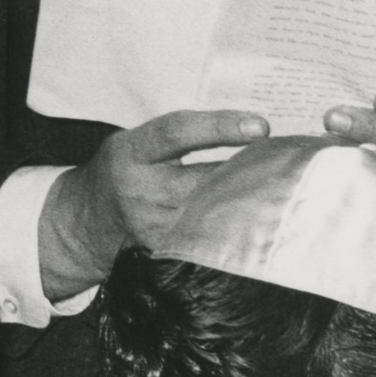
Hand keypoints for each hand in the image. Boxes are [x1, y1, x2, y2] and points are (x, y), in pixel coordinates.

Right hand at [37, 108, 273, 299]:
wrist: (85, 223)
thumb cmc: (122, 171)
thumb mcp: (136, 143)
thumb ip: (179, 137)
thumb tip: (248, 130)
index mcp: (132, 153)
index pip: (178, 133)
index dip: (220, 127)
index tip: (261, 125)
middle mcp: (142, 190)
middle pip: (209, 178)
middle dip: (252, 169)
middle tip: (291, 160)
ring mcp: (154, 226)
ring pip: (217, 210)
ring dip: (251, 199)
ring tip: (283, 188)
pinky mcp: (165, 251)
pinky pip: (210, 235)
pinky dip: (235, 224)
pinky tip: (257, 218)